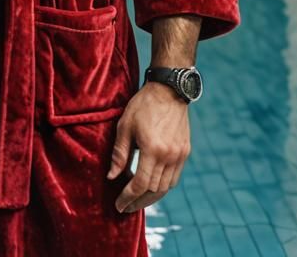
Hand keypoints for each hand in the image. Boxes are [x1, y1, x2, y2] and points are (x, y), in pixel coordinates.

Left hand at [107, 83, 190, 213]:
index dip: (128, 197)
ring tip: (137, 200)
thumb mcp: (125, 126)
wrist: (169, 90)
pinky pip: (174, 178)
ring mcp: (179, 155)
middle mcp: (169, 156)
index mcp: (152, 149)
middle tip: (125, 206)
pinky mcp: (185, 152)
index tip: (118, 204)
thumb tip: (112, 177)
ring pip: (166, 187)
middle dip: (138, 201)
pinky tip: (152, 187)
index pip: (140, 184)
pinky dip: (163, 187)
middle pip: (154, 190)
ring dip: (151, 197)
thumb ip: (119, 153)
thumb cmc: (143, 105)